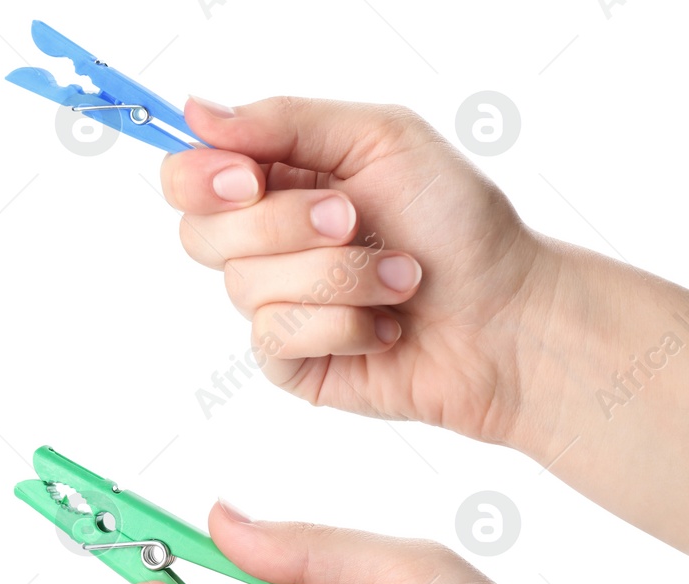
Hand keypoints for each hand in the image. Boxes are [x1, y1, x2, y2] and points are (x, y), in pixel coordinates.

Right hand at [163, 96, 688, 550]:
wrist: (506, 315)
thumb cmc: (457, 224)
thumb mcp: (379, 139)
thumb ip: (285, 119)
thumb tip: (196, 111)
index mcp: (280, 180)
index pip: (188, 176)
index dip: (201, 177)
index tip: (248, 178)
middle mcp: (266, 243)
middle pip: (202, 234)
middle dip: (285, 225)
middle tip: (354, 222)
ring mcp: (273, 306)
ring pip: (246, 287)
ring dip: (338, 276)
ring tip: (397, 278)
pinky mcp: (288, 361)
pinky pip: (277, 337)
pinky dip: (343, 324)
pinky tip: (384, 325)